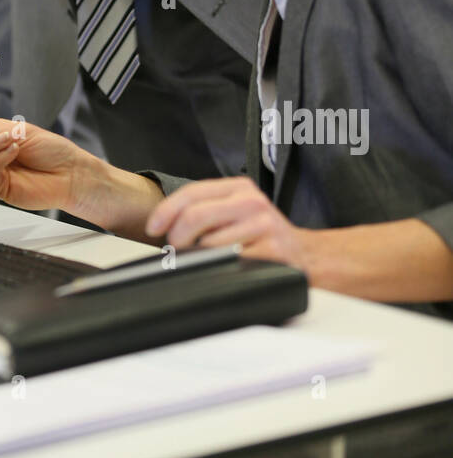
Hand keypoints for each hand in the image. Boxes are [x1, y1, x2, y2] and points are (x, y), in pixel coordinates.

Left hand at [145, 176, 312, 271]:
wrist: (304, 255)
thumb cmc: (261, 235)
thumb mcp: (236, 211)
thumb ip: (205, 210)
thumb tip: (163, 226)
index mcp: (239, 187)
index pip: (192, 193)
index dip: (166, 211)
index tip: (153, 228)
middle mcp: (251, 201)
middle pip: (195, 216)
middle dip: (177, 238)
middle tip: (177, 250)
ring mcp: (263, 225)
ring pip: (208, 244)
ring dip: (199, 258)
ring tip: (208, 260)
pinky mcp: (271, 250)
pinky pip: (229, 263)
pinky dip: (220, 269)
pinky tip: (227, 268)